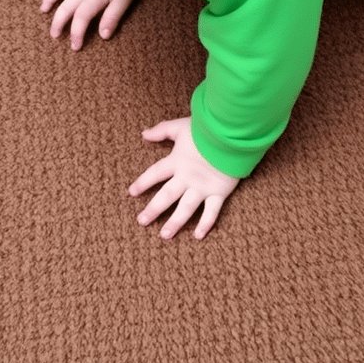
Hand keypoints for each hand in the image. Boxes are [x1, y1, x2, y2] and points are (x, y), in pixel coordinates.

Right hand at [40, 0, 137, 49]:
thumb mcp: (123, 0)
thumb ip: (112, 17)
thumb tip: (104, 35)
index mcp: (92, 0)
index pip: (80, 21)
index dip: (76, 35)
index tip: (75, 46)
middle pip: (65, 9)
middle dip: (58, 24)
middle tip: (55, 35)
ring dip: (49, 0)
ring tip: (43, 10)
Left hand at [128, 116, 240, 240]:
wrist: (231, 135)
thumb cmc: (206, 129)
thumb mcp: (180, 126)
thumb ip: (161, 130)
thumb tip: (143, 133)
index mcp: (176, 162)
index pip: (154, 174)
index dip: (142, 183)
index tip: (132, 193)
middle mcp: (187, 178)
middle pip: (166, 196)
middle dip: (153, 209)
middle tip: (141, 221)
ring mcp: (202, 187)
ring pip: (185, 209)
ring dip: (174, 223)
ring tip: (164, 235)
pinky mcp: (219, 192)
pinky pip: (211, 212)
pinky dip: (205, 224)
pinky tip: (197, 236)